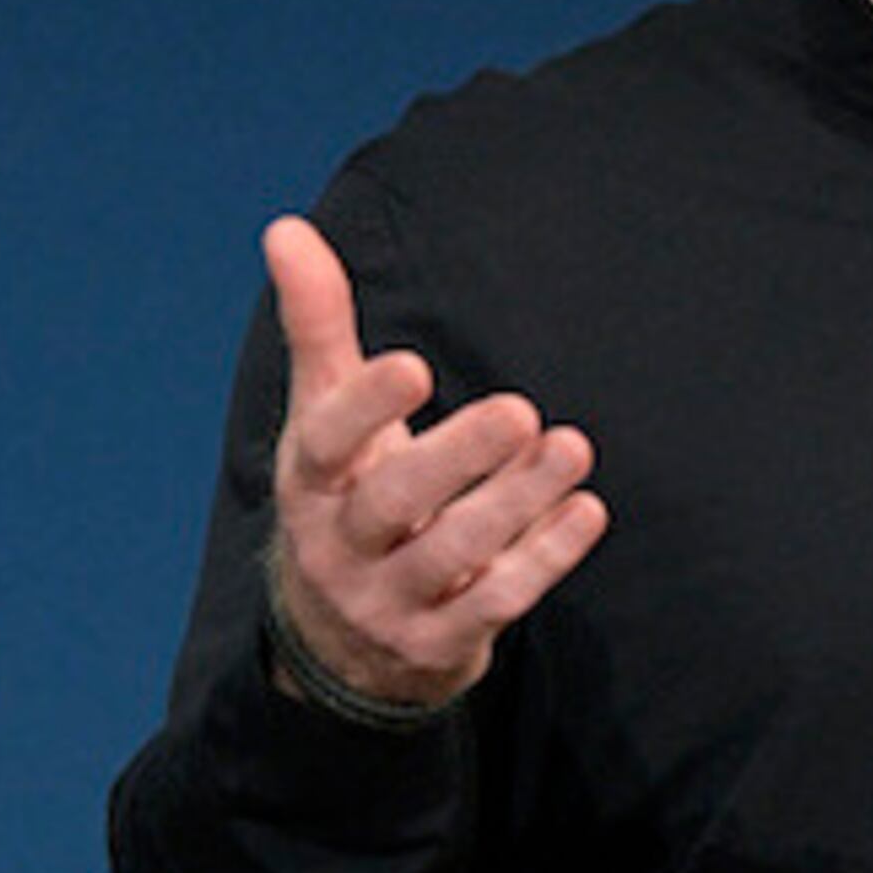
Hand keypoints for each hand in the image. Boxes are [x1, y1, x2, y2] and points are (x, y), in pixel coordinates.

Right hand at [259, 214, 609, 712]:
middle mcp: (337, 547)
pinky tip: (586, 509)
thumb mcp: (323, 415)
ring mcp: (387, 603)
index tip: (413, 364)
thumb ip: (317, 325)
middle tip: (519, 409)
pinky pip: (495, 602)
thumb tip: (286, 227)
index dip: (365, 406)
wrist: (340, 640)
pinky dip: (544, 556)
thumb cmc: (344, 493)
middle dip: (457, 458)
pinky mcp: (438, 645)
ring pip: (453, 555)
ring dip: (517, 501)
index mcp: (307, 482)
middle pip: (391, 503)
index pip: (324, 442)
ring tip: (572, 446)